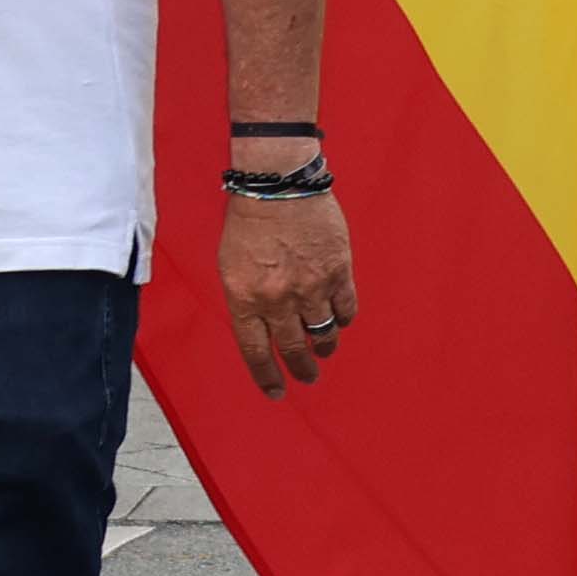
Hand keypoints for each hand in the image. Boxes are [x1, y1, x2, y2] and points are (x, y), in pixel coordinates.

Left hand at [211, 183, 356, 395]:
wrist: (277, 183)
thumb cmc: (249, 221)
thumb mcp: (230, 266)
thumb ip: (245, 300)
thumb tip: (262, 328)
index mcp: (245, 299)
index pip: (256, 352)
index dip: (267, 378)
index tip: (277, 392)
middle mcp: (278, 299)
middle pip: (293, 348)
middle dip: (301, 368)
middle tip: (308, 376)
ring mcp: (310, 286)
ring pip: (324, 333)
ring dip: (324, 346)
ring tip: (324, 350)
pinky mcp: (338, 270)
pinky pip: (346, 308)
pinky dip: (343, 318)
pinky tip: (340, 319)